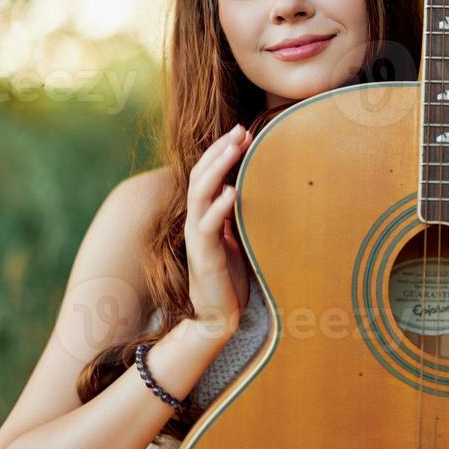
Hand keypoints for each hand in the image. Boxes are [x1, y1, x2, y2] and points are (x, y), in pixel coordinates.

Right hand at [184, 123, 252, 341]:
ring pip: (200, 194)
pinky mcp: (204, 257)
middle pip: (199, 176)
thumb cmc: (231, 278)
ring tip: (234, 149)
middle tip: (239, 130)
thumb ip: (237, 215)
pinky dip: (219, 207)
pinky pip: (207, 227)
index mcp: (203, 216)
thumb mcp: (236, 239)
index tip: (241, 130)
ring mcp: (197, 238)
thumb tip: (252, 188)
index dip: (220, 151)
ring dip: (217, 168)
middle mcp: (195, 222)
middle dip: (219, 151)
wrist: (218, 318)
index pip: (206, 174)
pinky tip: (231, 191)